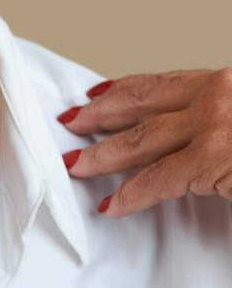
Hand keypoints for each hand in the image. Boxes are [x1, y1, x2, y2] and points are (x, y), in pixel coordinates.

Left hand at [57, 69, 231, 216]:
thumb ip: (219, 118)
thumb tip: (192, 132)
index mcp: (221, 82)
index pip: (160, 84)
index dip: (122, 89)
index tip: (96, 93)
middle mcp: (211, 96)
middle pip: (139, 105)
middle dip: (98, 115)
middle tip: (70, 122)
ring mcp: (209, 125)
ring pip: (139, 140)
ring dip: (102, 155)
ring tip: (76, 165)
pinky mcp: (210, 159)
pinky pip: (159, 179)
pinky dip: (131, 195)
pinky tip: (113, 204)